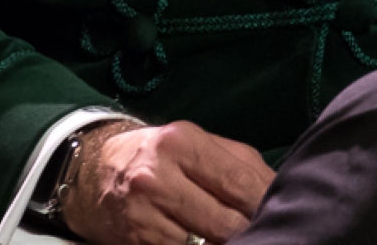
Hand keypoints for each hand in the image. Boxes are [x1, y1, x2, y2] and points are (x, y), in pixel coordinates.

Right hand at [63, 119, 274, 244]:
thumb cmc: (160, 156)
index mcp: (182, 142)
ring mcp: (143, 215)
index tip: (281, 214)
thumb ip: (239, 164)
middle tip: (266, 235)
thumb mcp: (196, 144)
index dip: (264, 205)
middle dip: (249, 232)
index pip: (238, 182)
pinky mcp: (135, 244)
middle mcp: (159, 177)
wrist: (96, 174)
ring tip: (239, 240)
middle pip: (224, 221)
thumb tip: (278, 191)